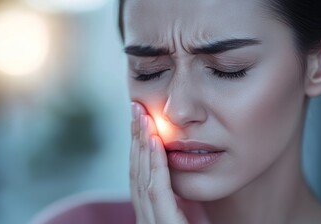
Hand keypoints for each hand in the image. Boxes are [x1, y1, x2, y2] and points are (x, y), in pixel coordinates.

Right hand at [130, 102, 188, 223]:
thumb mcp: (185, 220)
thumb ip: (178, 203)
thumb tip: (176, 176)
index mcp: (149, 215)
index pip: (139, 176)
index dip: (138, 146)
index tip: (140, 121)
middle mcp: (145, 218)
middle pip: (136, 170)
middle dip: (135, 137)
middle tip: (135, 108)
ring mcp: (150, 223)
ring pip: (142, 176)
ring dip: (142, 144)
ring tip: (143, 117)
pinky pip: (157, 189)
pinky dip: (155, 163)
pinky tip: (155, 141)